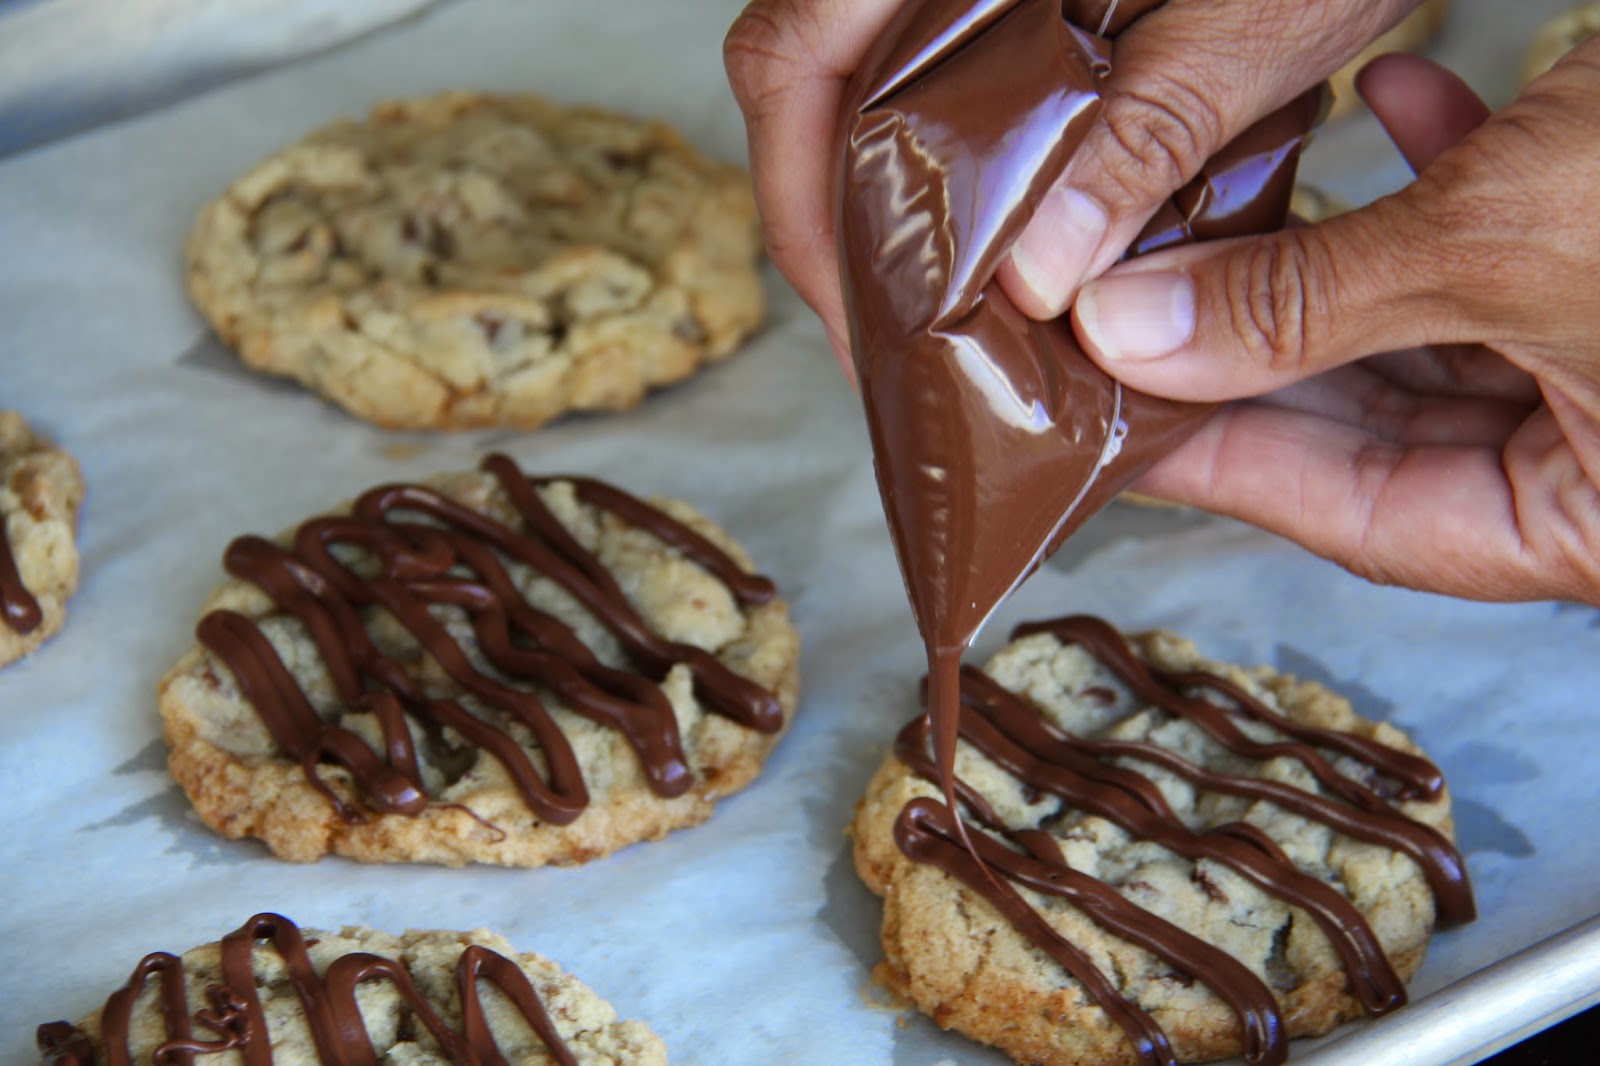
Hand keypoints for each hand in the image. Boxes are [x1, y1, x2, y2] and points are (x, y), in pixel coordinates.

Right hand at [724, 0, 1424, 373]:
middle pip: (823, 88)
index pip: (791, 52)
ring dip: (908, 207)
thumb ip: (1142, 135)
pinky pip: (959, 88)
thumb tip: (1045, 280)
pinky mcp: (1033, 4)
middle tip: (901, 341)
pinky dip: (974, 173)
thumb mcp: (1252, 15)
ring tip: (955, 314)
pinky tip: (1024, 243)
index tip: (848, 306)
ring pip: (887, 96)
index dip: (790, 189)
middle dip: (846, 224)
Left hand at [1074, 48, 1599, 603]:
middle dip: (1253, 354)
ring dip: (1331, 257)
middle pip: (1383, 425)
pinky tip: (1386, 104)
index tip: (1103, 422)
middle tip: (1122, 316)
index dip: (1223, 460)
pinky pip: (1513, 236)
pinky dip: (1445, 168)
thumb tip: (1129, 338)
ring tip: (1217, 216)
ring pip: (1434, 325)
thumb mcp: (1510, 241)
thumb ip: (1309, 304)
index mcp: (1598, 520)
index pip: (1362, 515)